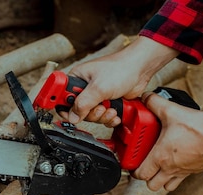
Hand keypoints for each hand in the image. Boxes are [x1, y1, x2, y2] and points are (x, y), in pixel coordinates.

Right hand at [60, 36, 178, 126]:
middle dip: (90, 113)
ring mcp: (96, 96)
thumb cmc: (121, 68)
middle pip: (77, 111)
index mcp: (77, 79)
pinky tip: (115, 112)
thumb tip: (72, 117)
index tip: (67, 113)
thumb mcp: (98, 87)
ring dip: (102, 116)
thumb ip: (83, 103)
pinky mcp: (106, 102)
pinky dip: (109, 118)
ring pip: (91, 116)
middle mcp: (84, 88)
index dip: (62, 106)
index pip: (61, 97)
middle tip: (99, 107)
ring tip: (110, 108)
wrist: (140, 69)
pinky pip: (102, 117)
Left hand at [134, 92, 202, 190]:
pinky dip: (176, 175)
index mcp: (161, 158)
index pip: (140, 174)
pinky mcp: (194, 170)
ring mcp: (183, 172)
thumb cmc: (198, 129)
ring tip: (160, 166)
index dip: (133, 171)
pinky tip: (177, 160)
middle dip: (146, 178)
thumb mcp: (172, 111)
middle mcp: (170, 169)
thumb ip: (155, 103)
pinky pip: (181, 179)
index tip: (132, 163)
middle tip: (145, 165)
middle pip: (152, 185)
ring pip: (166, 186)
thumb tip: (146, 97)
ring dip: (161, 179)